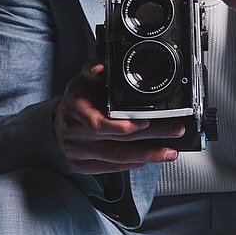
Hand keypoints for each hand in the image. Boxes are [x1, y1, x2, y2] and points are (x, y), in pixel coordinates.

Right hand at [51, 63, 188, 174]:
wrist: (60, 121)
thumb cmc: (78, 99)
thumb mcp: (83, 79)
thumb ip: (93, 69)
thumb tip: (100, 66)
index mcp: (75, 108)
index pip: (98, 122)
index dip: (123, 125)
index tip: (146, 122)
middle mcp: (74, 132)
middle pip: (117, 139)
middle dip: (151, 136)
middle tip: (175, 130)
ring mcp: (76, 152)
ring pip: (117, 157)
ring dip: (148, 155)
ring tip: (169, 151)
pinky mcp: (81, 166)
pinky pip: (112, 168)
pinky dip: (133, 164)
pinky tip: (149, 159)